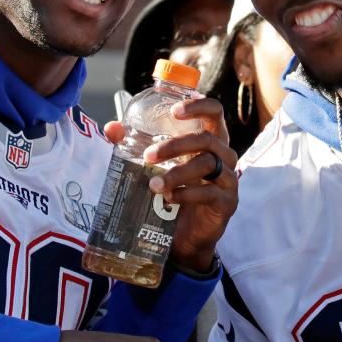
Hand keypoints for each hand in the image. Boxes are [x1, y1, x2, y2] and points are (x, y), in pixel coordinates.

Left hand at [103, 98, 237, 271]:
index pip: (214, 112)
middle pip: (206, 139)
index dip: (198, 106)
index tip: (174, 111)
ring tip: (153, 184)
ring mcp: (229, 179)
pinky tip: (169, 198)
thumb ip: (134, 145)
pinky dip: (186, 194)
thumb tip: (111, 128)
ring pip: (208, 164)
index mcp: (210, 139)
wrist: (187, 235)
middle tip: (148, 156)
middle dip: (175, 145)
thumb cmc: (175, 190)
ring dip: (177, 172)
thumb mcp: (157, 166)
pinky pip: (210, 193)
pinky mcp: (228, 202)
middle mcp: (224, 155)